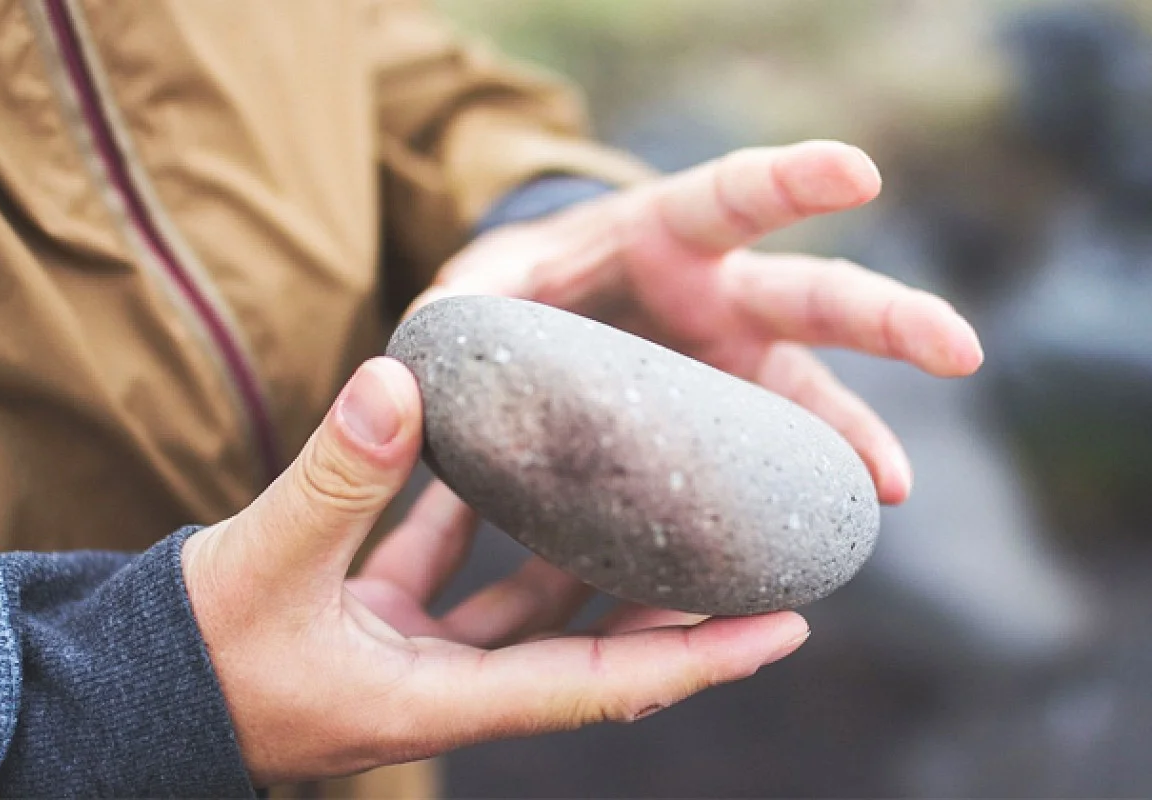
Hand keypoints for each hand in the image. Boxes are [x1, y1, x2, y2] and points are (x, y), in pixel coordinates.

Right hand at [181, 358, 810, 785]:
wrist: (121, 694)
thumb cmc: (193, 658)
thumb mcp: (263, 566)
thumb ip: (335, 477)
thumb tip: (399, 382)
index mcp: (442, 698)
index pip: (602, 683)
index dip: (700, 658)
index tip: (786, 623)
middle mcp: (448, 684)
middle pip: (586, 641)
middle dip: (662, 597)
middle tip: (734, 536)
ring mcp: (416, 655)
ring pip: (524, 601)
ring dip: (577, 547)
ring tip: (634, 483)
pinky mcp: (380, 621)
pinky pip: (452, 567)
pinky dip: (478, 519)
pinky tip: (494, 456)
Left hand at [414, 141, 984, 503]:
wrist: (543, 325)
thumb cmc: (519, 289)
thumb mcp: (484, 286)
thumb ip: (466, 303)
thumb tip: (427, 344)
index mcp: (661, 235)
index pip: (732, 195)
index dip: (793, 183)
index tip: (860, 171)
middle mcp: (718, 296)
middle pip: (812, 297)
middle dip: (886, 317)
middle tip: (959, 349)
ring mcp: (731, 364)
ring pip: (811, 395)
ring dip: (854, 437)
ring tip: (888, 490)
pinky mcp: (725, 423)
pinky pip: (771, 462)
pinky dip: (792, 496)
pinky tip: (815, 540)